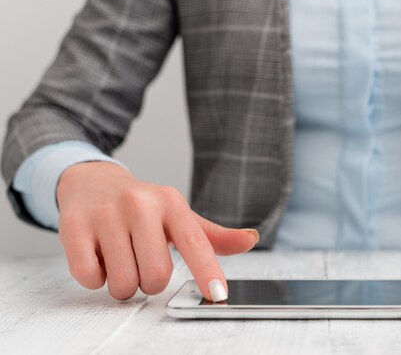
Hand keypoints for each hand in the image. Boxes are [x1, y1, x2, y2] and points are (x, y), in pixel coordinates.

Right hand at [56, 161, 257, 300]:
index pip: (195, 242)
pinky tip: (98, 255)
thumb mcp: (178, 215)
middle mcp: (140, 205)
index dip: (207, 271)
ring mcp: (106, 214)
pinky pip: (89, 277)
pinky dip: (95, 278)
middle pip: (156, 275)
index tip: (218, 294)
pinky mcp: (74, 226)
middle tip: (143, 263)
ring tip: (121, 258)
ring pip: (123, 281)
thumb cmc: (141, 206)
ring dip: (123, 283)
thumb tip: (250, 240)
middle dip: (150, 282)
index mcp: (171, 203)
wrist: (92, 181)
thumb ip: (212, 235)